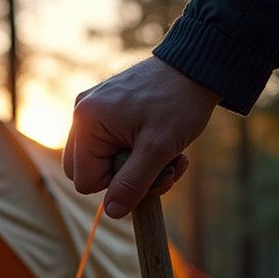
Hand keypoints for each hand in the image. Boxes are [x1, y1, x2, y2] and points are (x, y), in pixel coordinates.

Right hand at [62, 57, 221, 217]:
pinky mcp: (105, 108)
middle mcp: (81, 114)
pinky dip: (135, 151)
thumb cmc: (179, 103)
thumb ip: (132, 184)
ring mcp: (92, 110)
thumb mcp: (158, 150)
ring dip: (136, 167)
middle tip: (161, 168)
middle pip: (86, 172)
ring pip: (100, 160)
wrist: (197, 65)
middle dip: (126, 178)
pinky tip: (161, 143)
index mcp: (86, 122)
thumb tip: (112, 213)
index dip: (117, 186)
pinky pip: (108, 143)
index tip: (150, 173)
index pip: (85, 180)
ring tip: (169, 156)